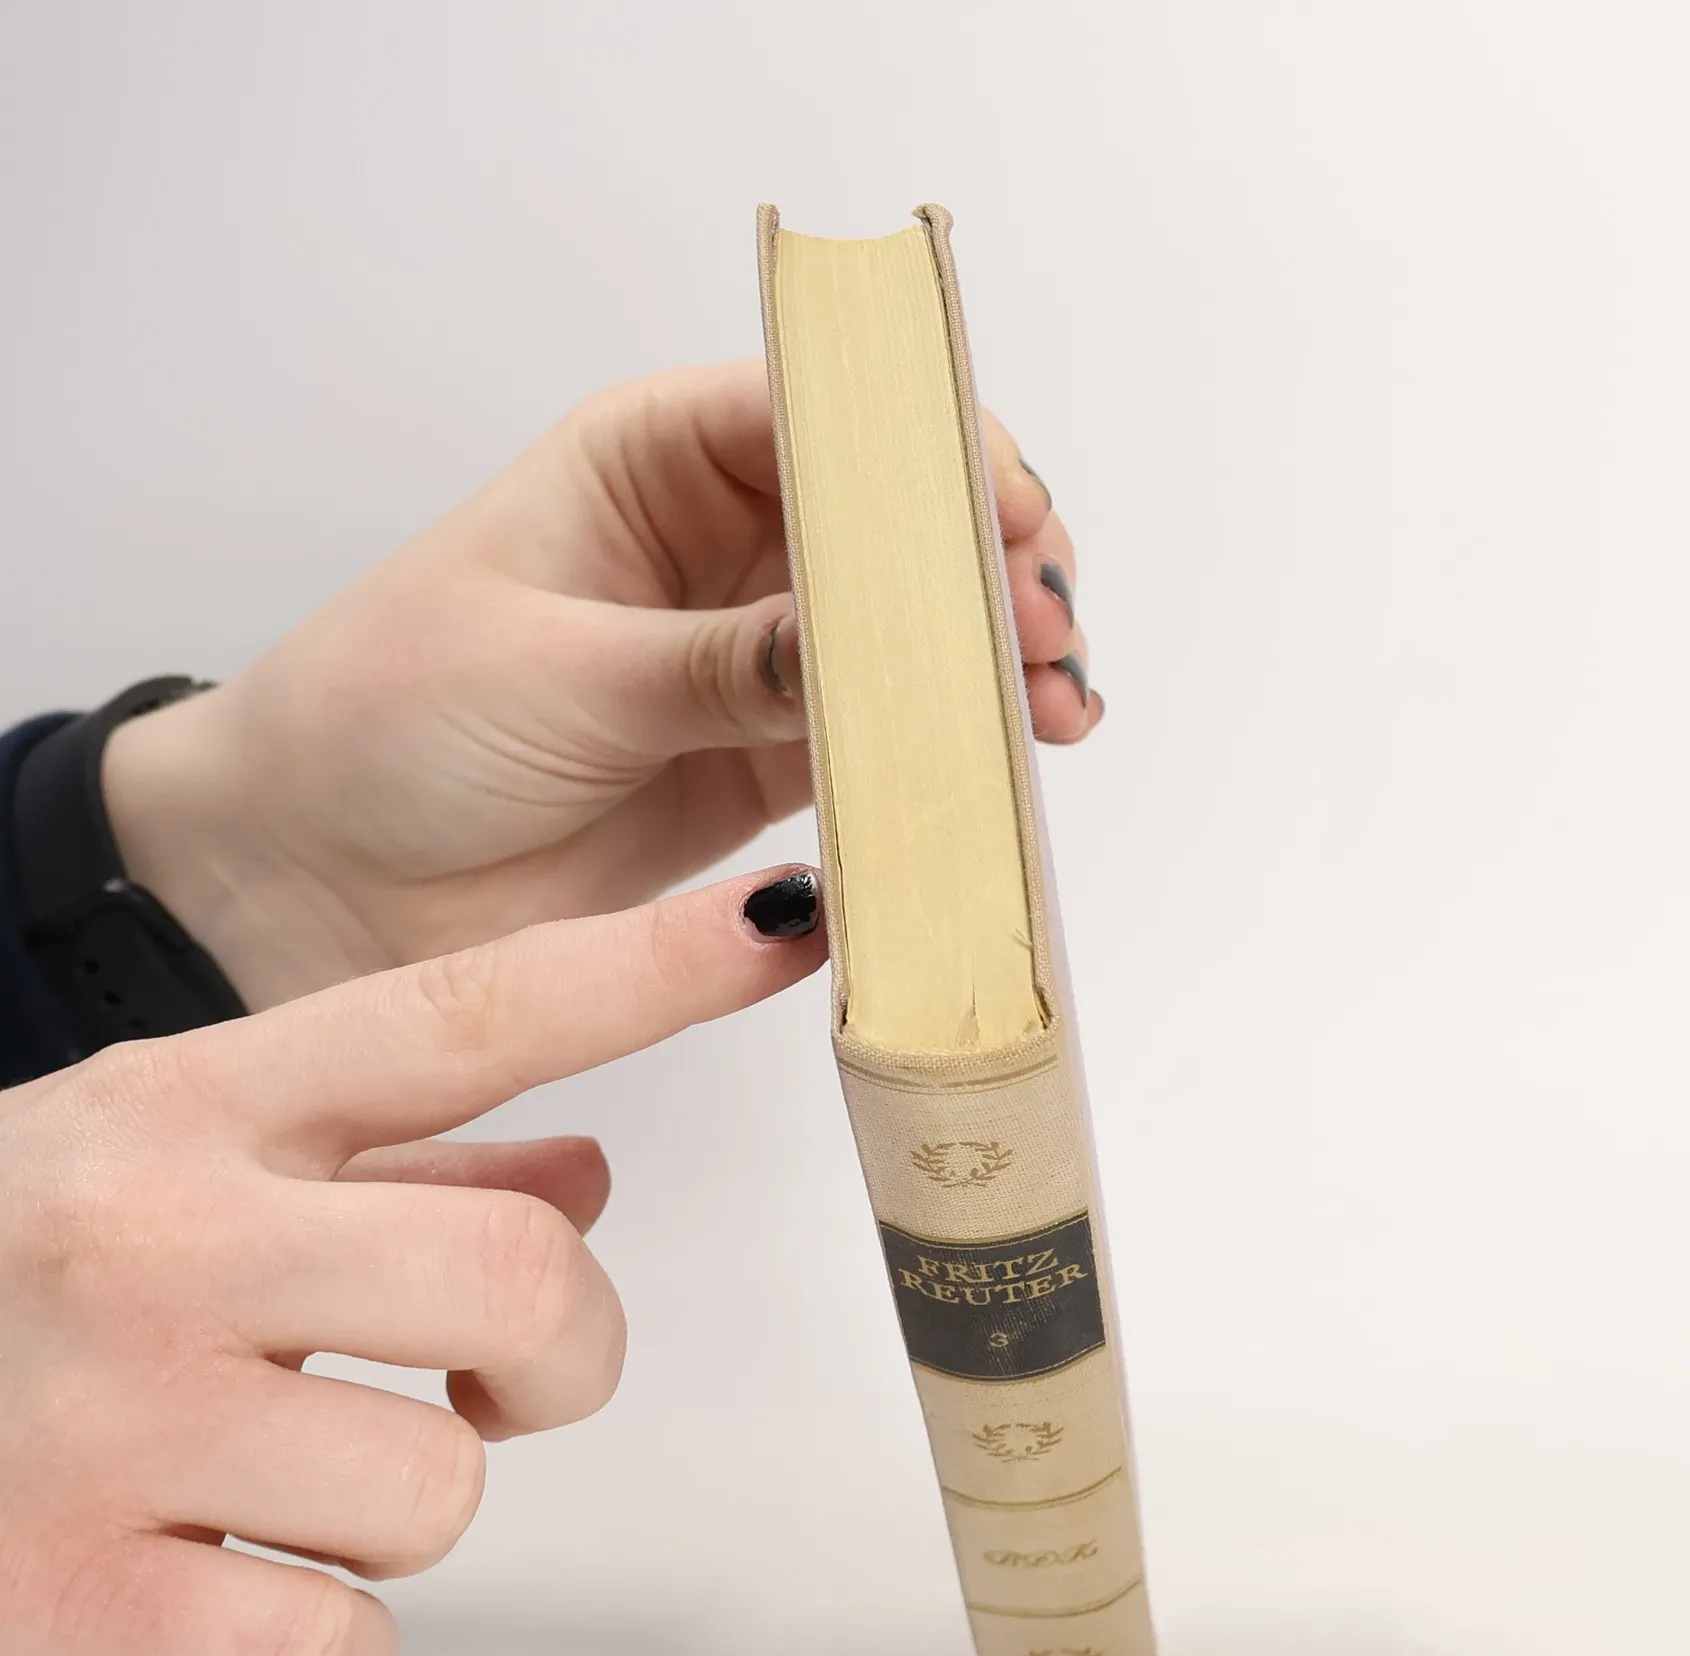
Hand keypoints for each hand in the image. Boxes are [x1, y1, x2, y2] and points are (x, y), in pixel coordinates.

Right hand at [0, 865, 823, 1655]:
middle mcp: (161, 1240)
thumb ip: (394, 1155)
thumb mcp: (176, 1154)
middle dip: (564, 1349)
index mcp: (197, 1107)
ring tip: (309, 1474)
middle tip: (500, 1372)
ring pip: (447, 1488)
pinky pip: (339, 1647)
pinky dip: (334, 1636)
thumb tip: (585, 1176)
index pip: (467, 1014)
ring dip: (424, 1500)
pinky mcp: (65, 1598)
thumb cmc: (0, 1263)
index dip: (650, 966)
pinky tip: (245, 1575)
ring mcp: (112, 1421)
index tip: (786, 918)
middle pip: (516, 1281)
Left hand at [101, 362, 1096, 1008]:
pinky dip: (944, 754)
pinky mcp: (762, 764)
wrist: (313, 880)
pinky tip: (1003, 767)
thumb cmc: (387, 725)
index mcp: (653, 461)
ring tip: (1053, 709)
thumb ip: (722, 663)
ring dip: (987, 665)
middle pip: (894, 527)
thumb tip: (867, 644)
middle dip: (986, 567)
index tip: (1008, 515)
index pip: (826, 417)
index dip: (932, 455)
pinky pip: (878, 745)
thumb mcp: (558, 671)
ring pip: (907, 637)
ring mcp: (751, 659)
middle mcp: (719, 546)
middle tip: (1045, 631)